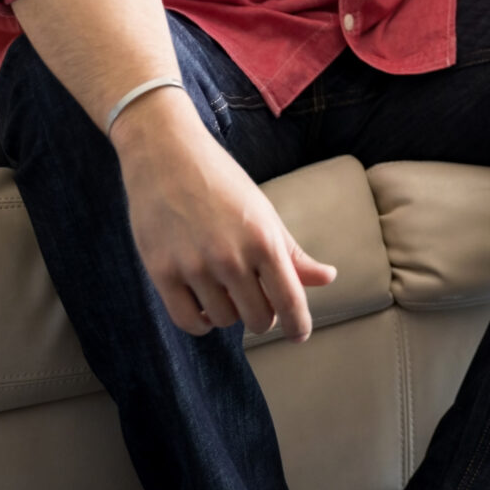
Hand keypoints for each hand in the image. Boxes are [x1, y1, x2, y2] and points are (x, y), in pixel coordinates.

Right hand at [112, 91, 337, 339]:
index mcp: (263, 240)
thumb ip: (292, 252)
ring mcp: (194, 266)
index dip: (298, 325)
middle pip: (258, 318)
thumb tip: (328, 278)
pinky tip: (204, 305)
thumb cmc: (221, 181)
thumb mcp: (263, 212)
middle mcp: (231, 257)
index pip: (289, 300)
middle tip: (256, 296)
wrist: (166, 153)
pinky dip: (201, 322)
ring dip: (230, 313)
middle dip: (263, 314)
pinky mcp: (161, 272)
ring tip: (226, 288)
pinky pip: (189, 321)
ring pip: (224, 320)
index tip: (299, 336)